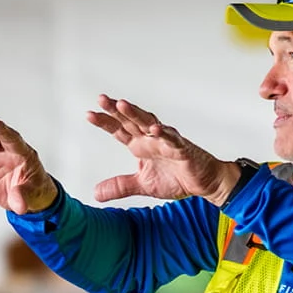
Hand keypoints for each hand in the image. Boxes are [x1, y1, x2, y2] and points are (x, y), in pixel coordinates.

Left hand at [86, 94, 238, 204]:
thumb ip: (119, 187)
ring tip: (122, 105)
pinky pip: (171, 139)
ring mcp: (166, 141)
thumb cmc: (176, 178)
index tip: (89, 114)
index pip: (119, 130)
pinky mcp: (181, 148)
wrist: (203, 183)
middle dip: (116, 110)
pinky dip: (163, 133)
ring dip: (135, 114)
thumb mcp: (142, 185)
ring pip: (148, 123)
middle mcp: (151, 139)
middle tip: (101, 100)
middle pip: (130, 121)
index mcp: (141, 146)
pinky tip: (153, 129)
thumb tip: (96, 193)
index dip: (105, 122)